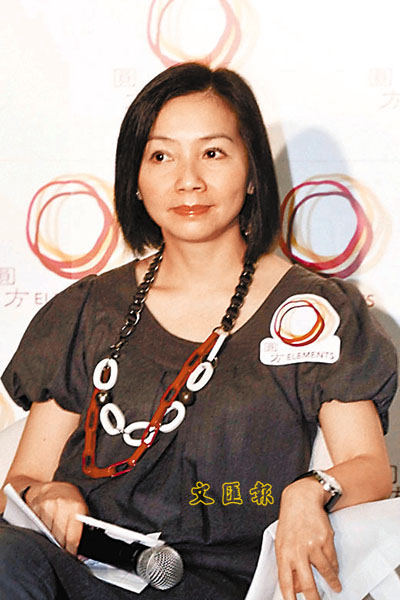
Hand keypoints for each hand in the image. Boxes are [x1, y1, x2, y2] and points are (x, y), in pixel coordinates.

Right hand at [25, 481, 88, 553]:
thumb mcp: (81, 509)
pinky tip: (45, 536)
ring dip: (51, 543)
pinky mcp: (36, 507)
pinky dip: (42, 535)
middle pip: (59, 538)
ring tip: (54, 546)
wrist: (50, 486)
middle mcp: (62, 505)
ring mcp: (47, 505)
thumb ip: (83, 528)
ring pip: (48, 535)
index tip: (72, 558)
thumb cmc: (69, 499)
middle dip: (62, 549)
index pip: (73, 537)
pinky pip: (38, 529)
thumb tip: (83, 554)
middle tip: (64, 555)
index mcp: (76, 506)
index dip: (72, 551)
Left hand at [275, 480, 341, 599]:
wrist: (301, 499)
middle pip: (308, 584)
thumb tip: (295, 586)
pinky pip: (332, 560)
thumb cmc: (290, 521)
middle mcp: (298, 551)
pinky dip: (334, 567)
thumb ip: (287, 564)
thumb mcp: (282, 542)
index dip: (290, 598)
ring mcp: (313, 546)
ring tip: (335, 587)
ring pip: (325, 572)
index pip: (285, 582)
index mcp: (283, 552)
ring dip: (332, 582)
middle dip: (314, 599)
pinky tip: (334, 569)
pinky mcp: (326, 540)